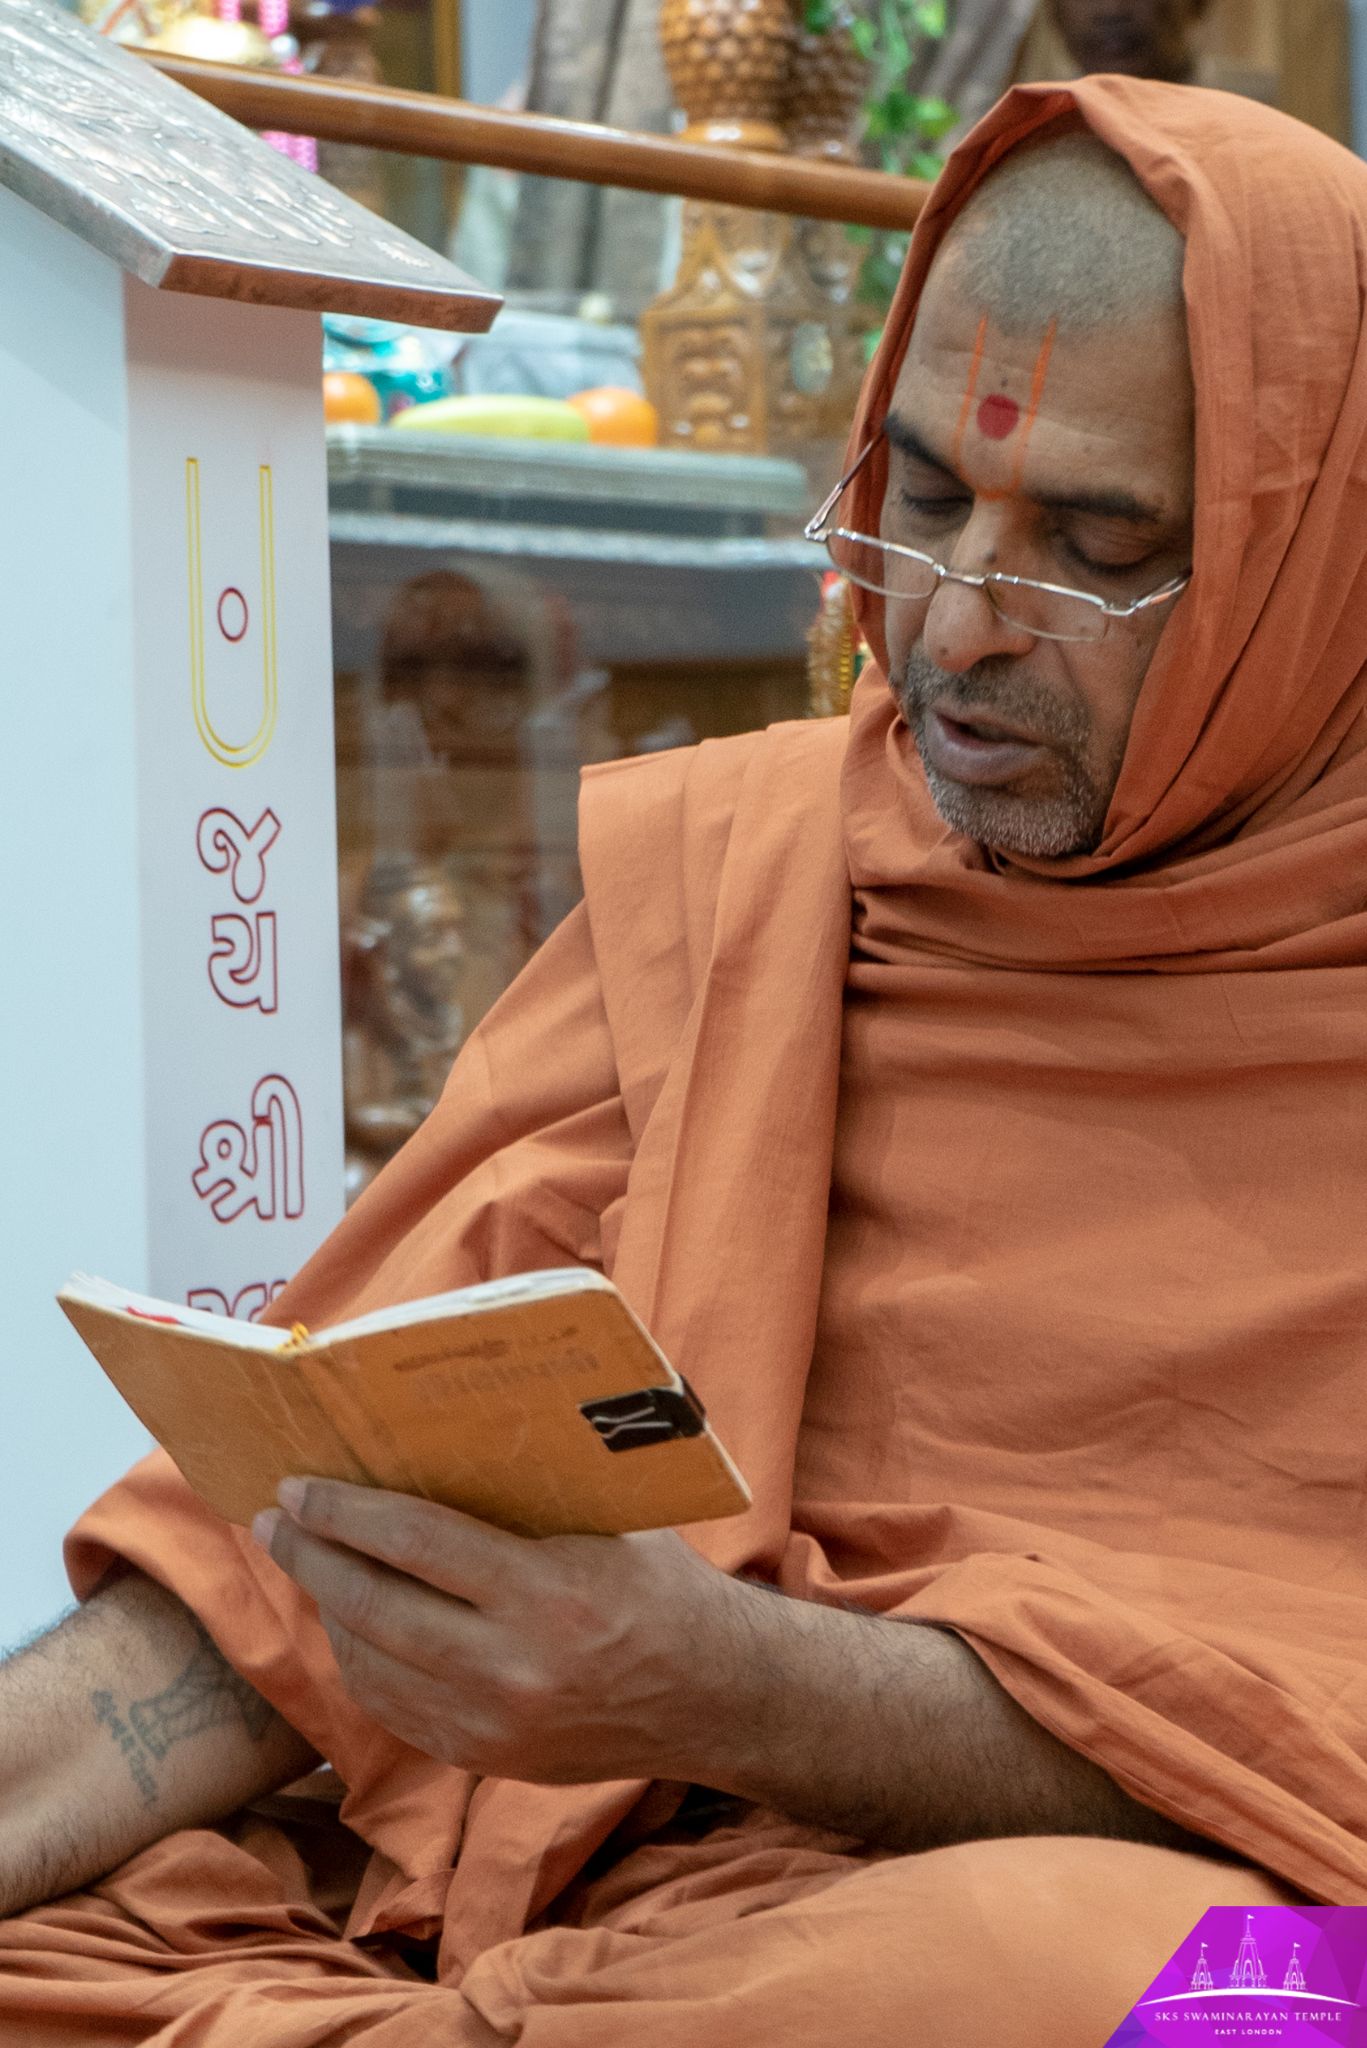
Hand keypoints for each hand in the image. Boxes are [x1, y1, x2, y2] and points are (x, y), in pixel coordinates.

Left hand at [252, 1479, 768, 1786]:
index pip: (416, 1542)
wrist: (714, 1696)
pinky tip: (349, 1625)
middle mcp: (513, 1665)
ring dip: (326, 1611)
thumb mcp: (606, 1522)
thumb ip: (524, 1497)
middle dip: (311, 1558)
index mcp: (548, 1590)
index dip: (345, 1512)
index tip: (299, 1487)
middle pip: (374, 1607)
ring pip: (372, 1664)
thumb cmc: (662, 1585)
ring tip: (302, 1563)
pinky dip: (360, 1662)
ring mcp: (493, 1723)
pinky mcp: (485, 1760)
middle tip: (272, 1521)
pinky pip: (394, 1709)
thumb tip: (426, 1444)